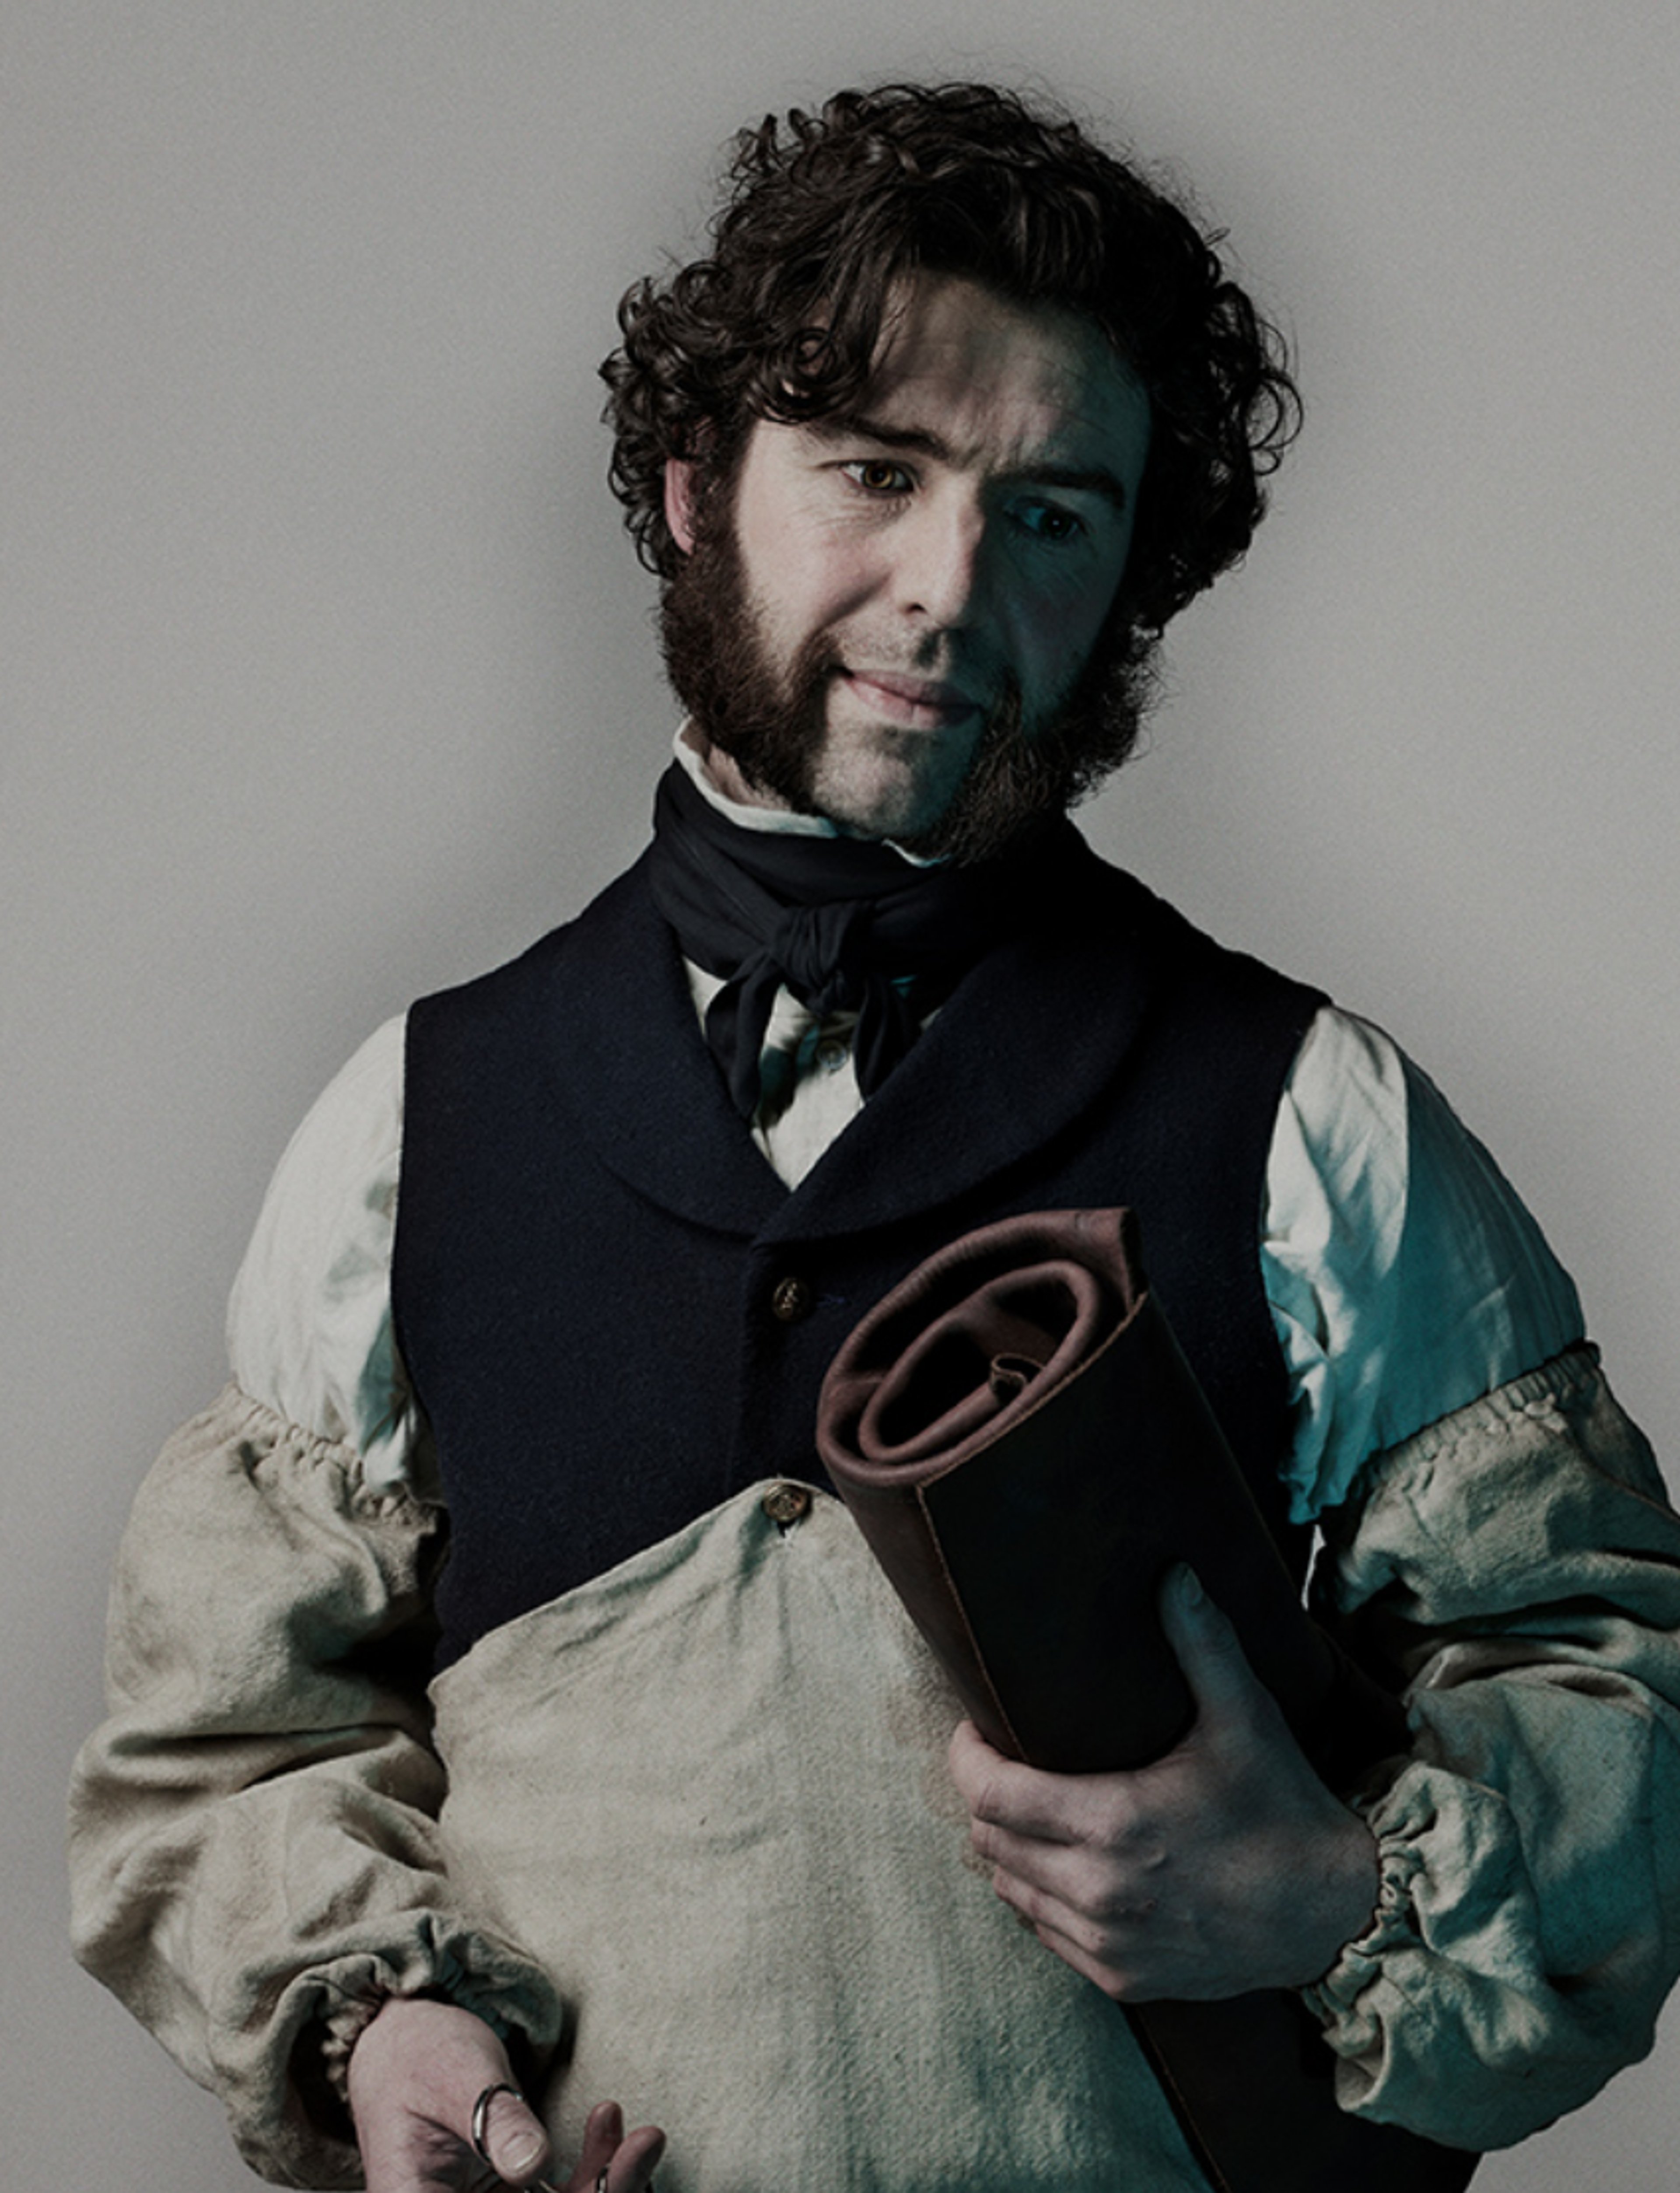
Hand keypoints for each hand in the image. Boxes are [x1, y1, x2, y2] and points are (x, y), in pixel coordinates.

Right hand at [348, 1996, 665, 2191]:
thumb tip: (534, 2165)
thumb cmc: (419, 2053)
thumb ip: (494, 2122)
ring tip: (646, 2134)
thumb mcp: (458, 2077)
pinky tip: (608, 2121)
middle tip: (648, 2143)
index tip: (605, 2185)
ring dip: (609, 2182)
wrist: (406, 2037)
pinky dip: (595, 2166)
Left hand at [946, 1563, 1379, 2002]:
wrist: (1335, 1913)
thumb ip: (1202, 1643)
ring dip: (1008, 1849)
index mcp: (1113, 1825)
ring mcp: (1108, 1944)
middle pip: (988, 1841)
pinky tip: (1063, 1865)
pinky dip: (1039, 1898)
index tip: (976, 1730)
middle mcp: (1099, 1892)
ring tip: (1031, 1810)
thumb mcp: (1245, 1717)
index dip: (966, 1758)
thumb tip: (1174, 1574)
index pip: (989, 1795)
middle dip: (985, 1797)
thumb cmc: (1283, 1807)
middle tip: (1006, 1762)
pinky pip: (1045, 1934)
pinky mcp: (1123, 1979)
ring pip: (1008, 1891)